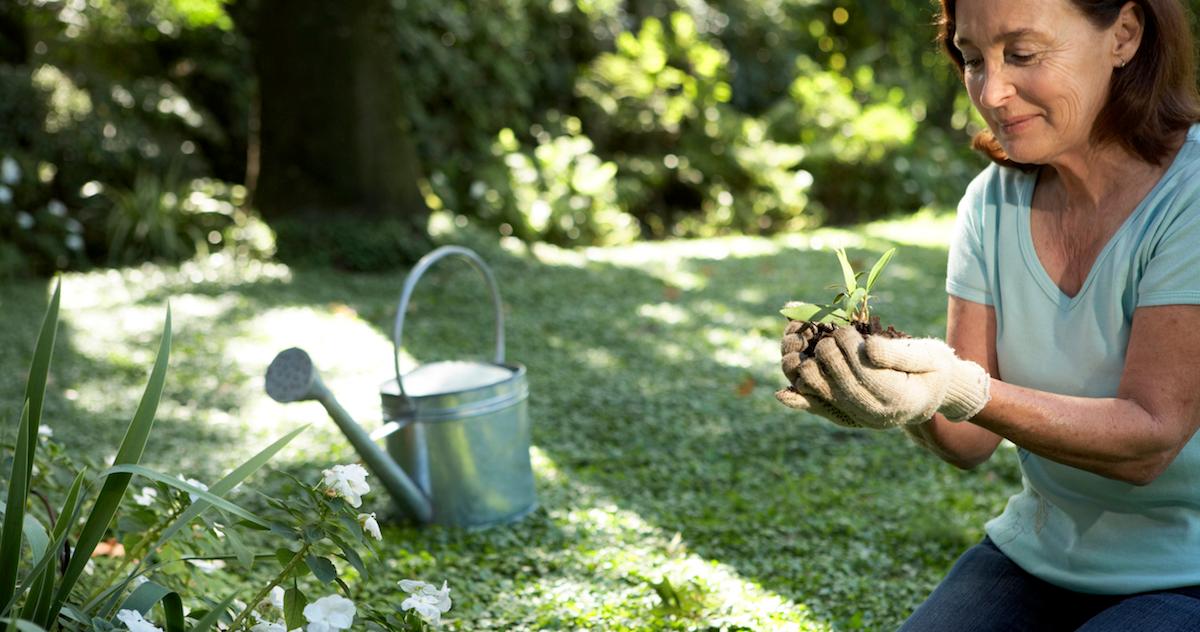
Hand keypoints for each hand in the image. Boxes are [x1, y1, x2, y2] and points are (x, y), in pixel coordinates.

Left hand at [779, 326, 990, 428]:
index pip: (866, 375)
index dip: (850, 350)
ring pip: (825, 397)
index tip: (843, 330)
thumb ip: (897, 354)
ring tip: (806, 347)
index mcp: (901, 400)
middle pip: (841, 385)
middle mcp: (877, 416)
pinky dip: (801, 401)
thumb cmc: (933, 368)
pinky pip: (820, 409)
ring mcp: (860, 419)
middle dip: (829, 355)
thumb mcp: (927, 356)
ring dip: (808, 371)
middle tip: (829, 334)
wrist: (934, 393)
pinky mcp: (847, 416)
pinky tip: (782, 393)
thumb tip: (867, 349)